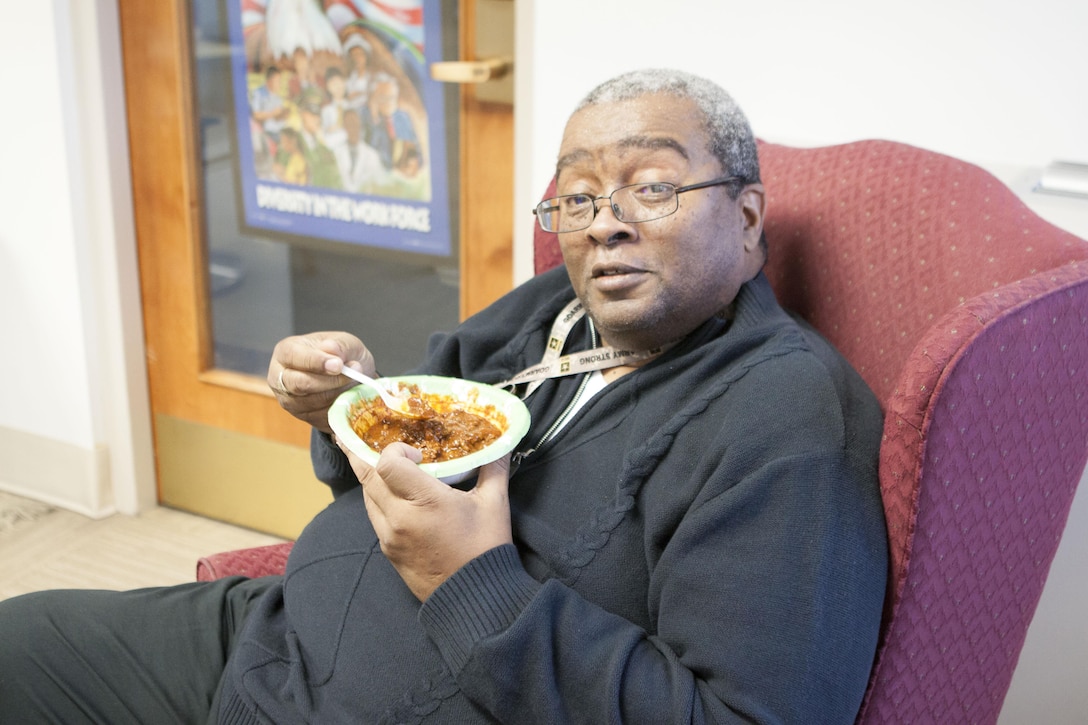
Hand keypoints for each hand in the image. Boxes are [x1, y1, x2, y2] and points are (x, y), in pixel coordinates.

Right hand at [268, 331, 374, 433]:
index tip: (338, 365)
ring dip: (338, 393)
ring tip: (356, 381)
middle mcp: (281, 377)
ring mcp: (290, 400)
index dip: (316, 361)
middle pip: (299, 384)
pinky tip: (350, 395)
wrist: (349, 377)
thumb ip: (339, 345)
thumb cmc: (341, 355)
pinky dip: (339, 406)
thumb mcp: (345, 342)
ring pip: (313, 402)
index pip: (294, 356)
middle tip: (353, 374)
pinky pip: (323, 415)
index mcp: (285, 351)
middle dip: (329, 381)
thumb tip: (331, 348)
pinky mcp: (304, 416)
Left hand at [343, 442, 512, 600]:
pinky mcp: (388, 551)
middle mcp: (399, 518)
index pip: (387, 464)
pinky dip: (378, 500)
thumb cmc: (485, 548)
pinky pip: (374, 517)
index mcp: (424, 502)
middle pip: (367, 477)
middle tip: (363, 439)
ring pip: (367, 497)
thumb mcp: (495, 504)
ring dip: (372, 479)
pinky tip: (392, 495)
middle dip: (365, 456)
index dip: (394, 450)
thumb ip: (494, 468)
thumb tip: (502, 443)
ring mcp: (389, 537)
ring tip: (381, 465)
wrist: (475, 599)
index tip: (416, 452)